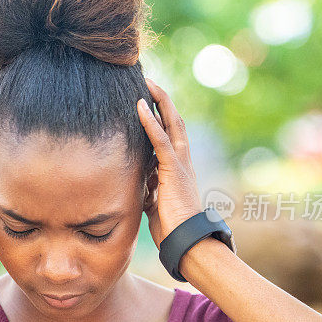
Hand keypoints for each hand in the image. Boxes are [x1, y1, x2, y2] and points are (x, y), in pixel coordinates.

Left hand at [137, 79, 202, 248]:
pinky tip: (140, 106)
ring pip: (171, 123)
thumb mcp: (154, 201)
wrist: (185, 239)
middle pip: (174, 121)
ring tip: (146, 82)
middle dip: (161, 100)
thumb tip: (137, 186)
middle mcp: (182, 159)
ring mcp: (180, 162)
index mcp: (177, 166)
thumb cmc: (170, 225)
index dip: (160, 115)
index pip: (169, 133)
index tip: (146, 99)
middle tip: (147, 81)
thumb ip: (148, 188)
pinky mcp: (174, 168)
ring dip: (158, 101)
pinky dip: (150, 121)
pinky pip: (160, 139)